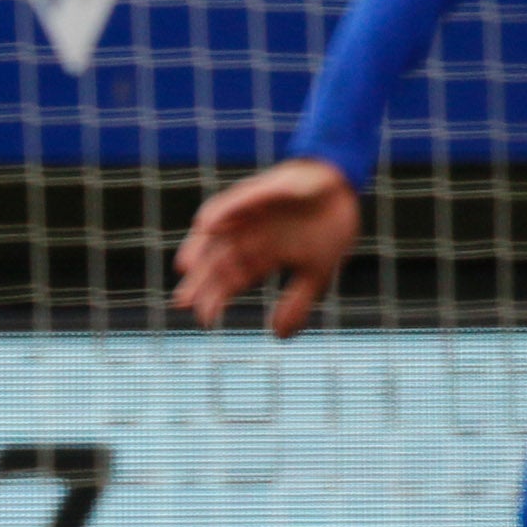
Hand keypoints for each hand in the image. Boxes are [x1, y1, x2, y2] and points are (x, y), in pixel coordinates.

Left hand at [171, 158, 361, 334]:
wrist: (343, 189)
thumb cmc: (326, 229)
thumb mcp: (316, 273)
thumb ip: (297, 303)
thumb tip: (278, 337)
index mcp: (260, 255)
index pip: (230, 279)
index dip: (216, 298)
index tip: (206, 320)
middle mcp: (249, 235)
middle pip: (217, 260)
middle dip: (200, 281)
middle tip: (183, 302)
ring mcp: (250, 213)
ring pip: (217, 232)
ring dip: (200, 247)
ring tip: (185, 267)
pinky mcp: (260, 190)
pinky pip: (235, 201)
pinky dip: (220, 212)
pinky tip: (207, 226)